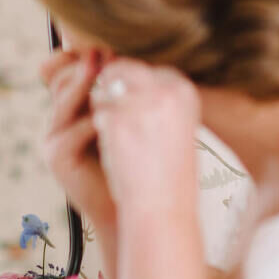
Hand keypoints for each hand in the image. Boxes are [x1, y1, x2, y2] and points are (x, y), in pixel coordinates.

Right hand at [40, 48, 117, 232]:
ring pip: (65, 99)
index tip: (106, 45)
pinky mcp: (58, 157)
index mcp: (70, 111)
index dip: (81, 56)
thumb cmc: (134, 161)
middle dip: (85, 65)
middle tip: (107, 52)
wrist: (131, 209)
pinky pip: (75, 129)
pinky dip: (96, 119)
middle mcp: (56, 122)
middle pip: (61, 79)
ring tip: (109, 71)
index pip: (65, 70)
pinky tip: (115, 113)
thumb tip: (126, 52)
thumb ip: (121, 91)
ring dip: (89, 84)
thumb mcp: (126, 119)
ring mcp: (52, 140)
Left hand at [90, 59, 200, 214]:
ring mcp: (138, 102)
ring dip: (102, 108)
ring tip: (117, 135)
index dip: (132, 86)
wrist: (163, 209)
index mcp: (183, 90)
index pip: (148, 69)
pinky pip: (95, 112)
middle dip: (111, 88)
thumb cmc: (169, 173)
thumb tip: (119, 74)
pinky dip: (97, 128)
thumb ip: (154, 98)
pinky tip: (111, 147)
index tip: (130, 105)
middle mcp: (163, 89)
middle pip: (122, 69)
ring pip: (103, 88)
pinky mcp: (115, 118)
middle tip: (113, 115)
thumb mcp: (174, 126)